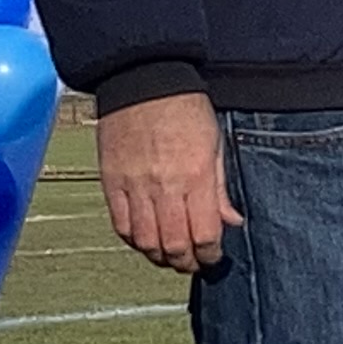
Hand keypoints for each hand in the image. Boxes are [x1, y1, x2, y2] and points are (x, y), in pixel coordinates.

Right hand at [98, 93, 239, 273]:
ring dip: (159, 256)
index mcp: (196, 175)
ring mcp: (135, 186)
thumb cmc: (184, 107)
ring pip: (146, 242)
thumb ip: (220, 189)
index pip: (204, 235)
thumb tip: (230, 222)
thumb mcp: (215, 144)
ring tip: (169, 256)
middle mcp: (165, 185)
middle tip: (192, 264)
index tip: (213, 257)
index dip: (210, 256)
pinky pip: (121, 225)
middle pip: (174, 246)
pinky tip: (145, 239)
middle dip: (186, 263)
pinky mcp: (112, 182)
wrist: (144, 79)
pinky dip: (134, 240)